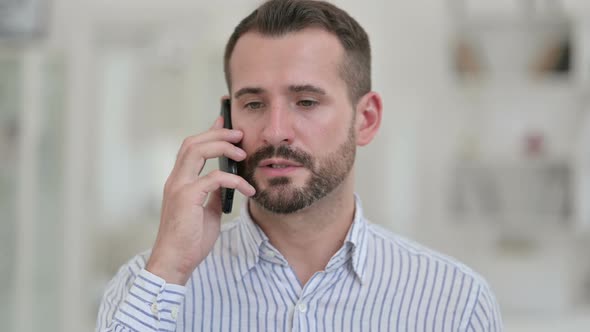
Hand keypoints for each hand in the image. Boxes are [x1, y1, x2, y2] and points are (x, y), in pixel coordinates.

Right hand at [146, 116, 254, 284]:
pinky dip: (233, 179)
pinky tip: (247, 188)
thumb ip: (213, 194)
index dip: (208, 132)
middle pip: (193, 143)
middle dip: (217, 133)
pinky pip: (213, 178)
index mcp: (179, 181)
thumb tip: (226, 182)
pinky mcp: (187, 197)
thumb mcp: (207, 211)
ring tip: (242, 153)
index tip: (224, 121)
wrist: (176, 261)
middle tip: (239, 134)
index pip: (191, 148)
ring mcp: (179, 187)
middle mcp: (175, 180)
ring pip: (196, 151)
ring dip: (222, 147)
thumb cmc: (190, 240)